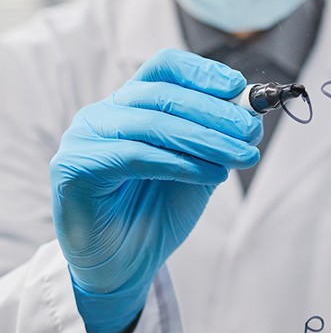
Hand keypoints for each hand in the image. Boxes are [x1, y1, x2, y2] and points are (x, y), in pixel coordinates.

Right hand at [50, 49, 261, 332]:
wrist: (125, 264)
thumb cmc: (158, 212)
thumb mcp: (198, 169)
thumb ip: (218, 141)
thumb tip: (253, 115)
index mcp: (131, 105)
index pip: (164, 68)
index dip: (202, 72)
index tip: (239, 87)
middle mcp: (104, 114)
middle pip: (164, 95)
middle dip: (216, 112)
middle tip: (252, 130)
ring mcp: (85, 138)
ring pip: (153, 124)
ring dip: (207, 139)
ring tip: (243, 156)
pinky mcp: (76, 168)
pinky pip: (136, 156)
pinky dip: (182, 163)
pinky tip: (214, 174)